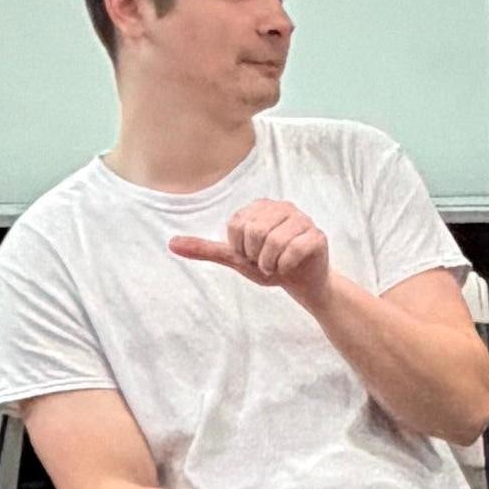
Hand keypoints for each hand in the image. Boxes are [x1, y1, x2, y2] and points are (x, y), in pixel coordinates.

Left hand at [170, 197, 334, 303]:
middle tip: (265, 262)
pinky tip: (290, 267)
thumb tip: (171, 244)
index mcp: (260, 207)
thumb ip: (206, 249)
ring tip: (276, 265)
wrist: (302, 282)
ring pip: (274, 242)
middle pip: (255, 231)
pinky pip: (293, 251)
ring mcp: (302, 219)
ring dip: (270, 264)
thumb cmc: (268, 265)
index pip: (236, 226)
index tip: (251, 254)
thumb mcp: (234, 258)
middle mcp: (282, 207)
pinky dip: (286, 267)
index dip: (240, 248)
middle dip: (255, 256)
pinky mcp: (317, 235)